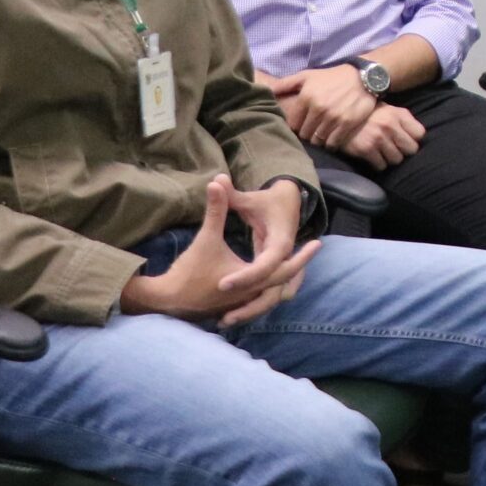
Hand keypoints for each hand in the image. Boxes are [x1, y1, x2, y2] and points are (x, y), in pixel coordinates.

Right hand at [120, 176, 319, 323]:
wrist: (168, 298)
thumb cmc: (190, 269)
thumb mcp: (206, 238)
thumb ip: (216, 209)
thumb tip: (217, 180)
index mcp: (251, 278)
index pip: (286, 267)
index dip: (302, 255)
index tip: (316, 241)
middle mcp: (253, 293)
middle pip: (286, 281)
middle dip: (300, 264)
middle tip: (315, 246)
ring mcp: (245, 302)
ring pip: (274, 294)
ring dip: (286, 280)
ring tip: (299, 261)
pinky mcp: (236, 305)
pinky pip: (260, 297)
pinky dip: (270, 288)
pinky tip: (276, 279)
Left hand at [269, 64, 378, 147]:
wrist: (364, 78)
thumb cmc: (332, 77)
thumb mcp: (308, 75)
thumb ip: (286, 83)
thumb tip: (268, 91)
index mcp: (306, 97)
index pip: (293, 124)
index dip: (296, 126)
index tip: (301, 125)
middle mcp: (318, 108)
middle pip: (305, 134)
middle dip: (307, 133)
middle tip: (312, 131)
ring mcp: (333, 117)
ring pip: (317, 140)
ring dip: (318, 140)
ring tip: (321, 135)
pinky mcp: (347, 124)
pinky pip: (332, 143)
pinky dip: (330, 144)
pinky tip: (331, 138)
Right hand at [341, 103, 425, 167]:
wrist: (338, 116)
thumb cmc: (367, 114)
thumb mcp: (388, 109)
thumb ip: (402, 120)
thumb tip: (417, 136)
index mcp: (398, 114)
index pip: (420, 134)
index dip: (413, 139)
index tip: (406, 140)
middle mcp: (390, 125)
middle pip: (411, 149)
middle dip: (403, 151)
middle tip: (394, 149)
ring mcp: (378, 138)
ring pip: (397, 160)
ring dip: (390, 158)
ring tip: (382, 152)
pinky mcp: (366, 149)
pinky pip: (381, 166)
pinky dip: (378, 164)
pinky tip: (372, 156)